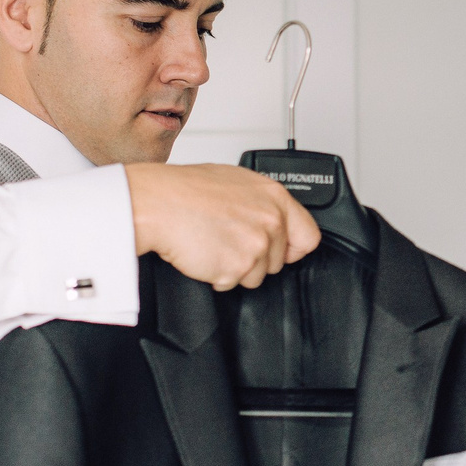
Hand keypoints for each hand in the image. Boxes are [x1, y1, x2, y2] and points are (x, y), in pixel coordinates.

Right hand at [125, 163, 321, 289]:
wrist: (157, 203)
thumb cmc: (185, 190)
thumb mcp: (236, 182)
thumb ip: (262, 203)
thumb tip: (274, 219)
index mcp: (274, 197)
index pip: (308, 236)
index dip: (293, 248)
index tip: (283, 250)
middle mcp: (271, 221)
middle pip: (279, 261)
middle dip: (256, 258)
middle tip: (229, 240)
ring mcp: (256, 246)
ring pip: (256, 276)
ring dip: (236, 268)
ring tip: (214, 243)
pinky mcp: (237, 267)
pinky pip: (232, 284)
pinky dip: (217, 275)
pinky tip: (204, 253)